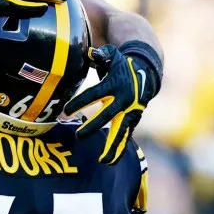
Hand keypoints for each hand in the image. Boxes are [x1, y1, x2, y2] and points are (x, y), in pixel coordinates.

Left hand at [64, 42, 160, 164]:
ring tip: (103, 160)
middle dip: (93, 126)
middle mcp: (123, 100)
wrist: (147, 73)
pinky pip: (125, 136)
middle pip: (107, 115)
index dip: (80, 101)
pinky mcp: (134, 120)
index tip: (67, 109)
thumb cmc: (122, 65)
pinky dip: (119, 148)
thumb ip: (101, 54)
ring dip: (112, 146)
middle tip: (79, 136)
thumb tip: (91, 52)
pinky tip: (110, 161)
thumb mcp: (113, 56)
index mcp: (114, 85)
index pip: (94, 94)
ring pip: (120, 131)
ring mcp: (130, 112)